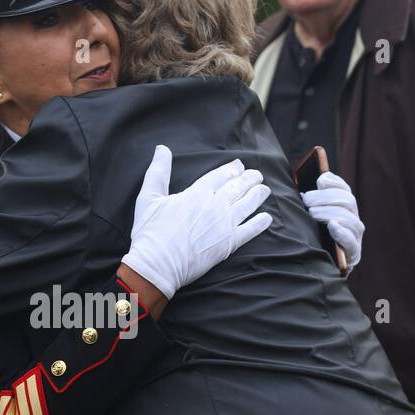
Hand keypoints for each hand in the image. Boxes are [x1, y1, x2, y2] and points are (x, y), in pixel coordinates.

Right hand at [121, 146, 272, 300]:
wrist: (158, 264)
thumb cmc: (150, 232)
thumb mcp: (148, 197)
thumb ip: (158, 172)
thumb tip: (162, 149)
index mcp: (197, 193)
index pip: (219, 176)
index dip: (231, 169)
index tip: (238, 166)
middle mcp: (215, 206)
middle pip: (236, 187)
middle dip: (248, 179)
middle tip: (256, 175)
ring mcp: (224, 225)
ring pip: (246, 205)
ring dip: (257, 195)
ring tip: (264, 189)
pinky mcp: (229, 244)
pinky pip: (250, 230)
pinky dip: (260, 223)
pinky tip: (266, 218)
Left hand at [301, 170, 363, 270]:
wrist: (316, 271)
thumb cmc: (311, 241)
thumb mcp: (309, 221)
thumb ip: (311, 203)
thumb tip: (308, 186)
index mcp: (345, 210)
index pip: (345, 190)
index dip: (334, 183)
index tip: (320, 180)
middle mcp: (354, 221)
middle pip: (348, 201)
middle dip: (326, 198)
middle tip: (307, 201)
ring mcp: (356, 237)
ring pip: (350, 218)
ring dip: (329, 213)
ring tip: (313, 213)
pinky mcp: (353, 254)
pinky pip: (351, 241)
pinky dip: (342, 232)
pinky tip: (332, 226)